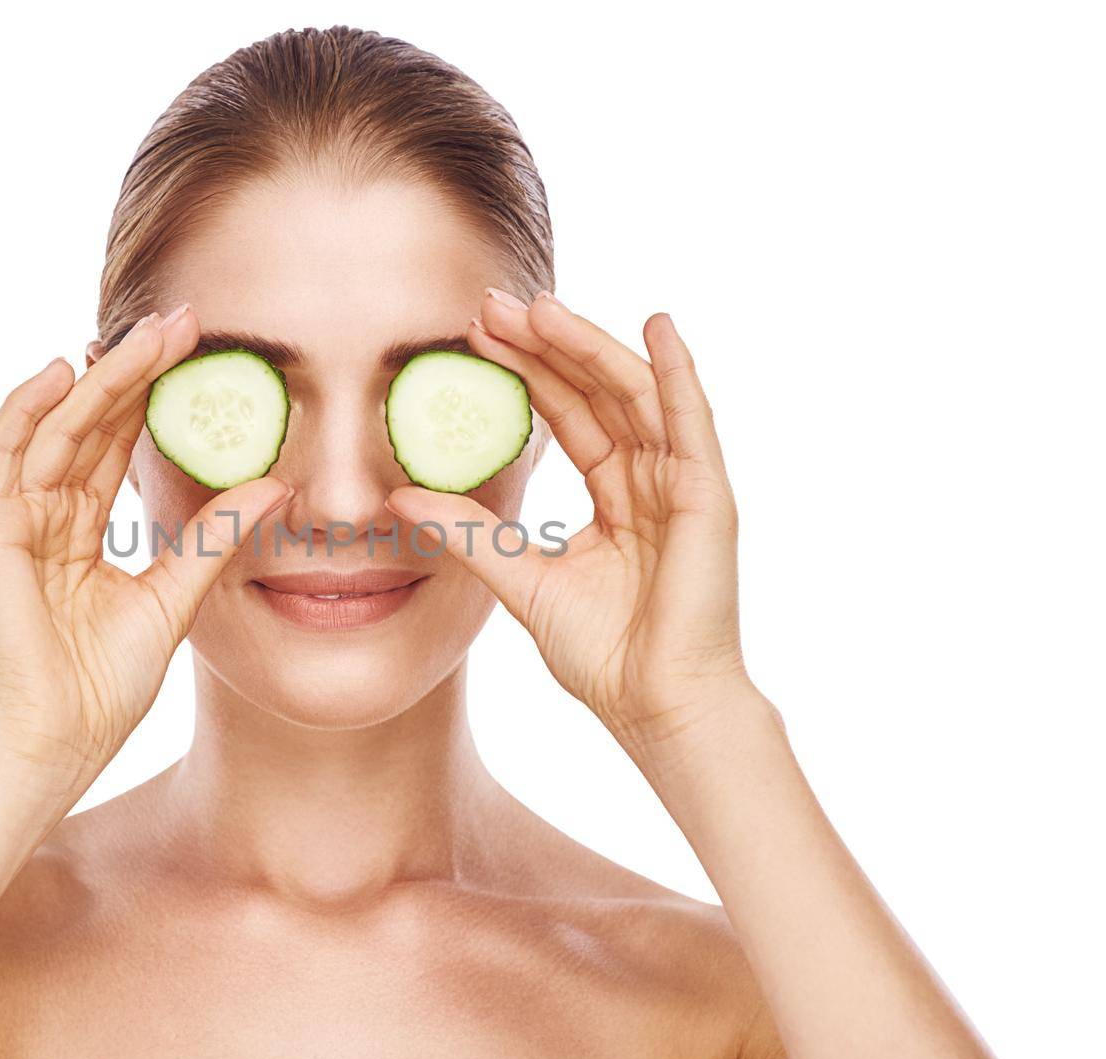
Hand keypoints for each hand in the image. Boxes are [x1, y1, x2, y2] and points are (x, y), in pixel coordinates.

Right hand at [0, 306, 293, 777]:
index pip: (121, 444)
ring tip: (147, 333)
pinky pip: (0, 456)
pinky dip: (24, 410)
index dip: (157, 397)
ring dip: (100, 377)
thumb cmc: (101, 687)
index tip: (202, 353)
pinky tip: (62, 371)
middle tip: (185, 320)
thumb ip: (214, 539)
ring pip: (57, 427)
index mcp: (84, 530)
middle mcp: (47, 514)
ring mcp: (13, 519)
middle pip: (93, 423)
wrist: (53, 740)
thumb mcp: (175, 597)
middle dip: (137, 370)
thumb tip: (276, 486)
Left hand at [385, 290, 755, 755]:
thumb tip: (399, 500)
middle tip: (489, 306)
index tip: (473, 336)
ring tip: (539, 308)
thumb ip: (469, 535)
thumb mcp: (520, 579)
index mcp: (612, 495)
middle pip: (595, 392)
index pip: (566, 415)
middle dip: (544, 346)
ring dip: (587, 346)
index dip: (524, 373)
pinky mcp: (707, 495)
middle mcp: (649, 478)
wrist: (654, 705)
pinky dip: (677, 370)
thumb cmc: (604, 654)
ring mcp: (680, 482)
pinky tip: (656, 324)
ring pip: (633, 393)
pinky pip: (692, 420)